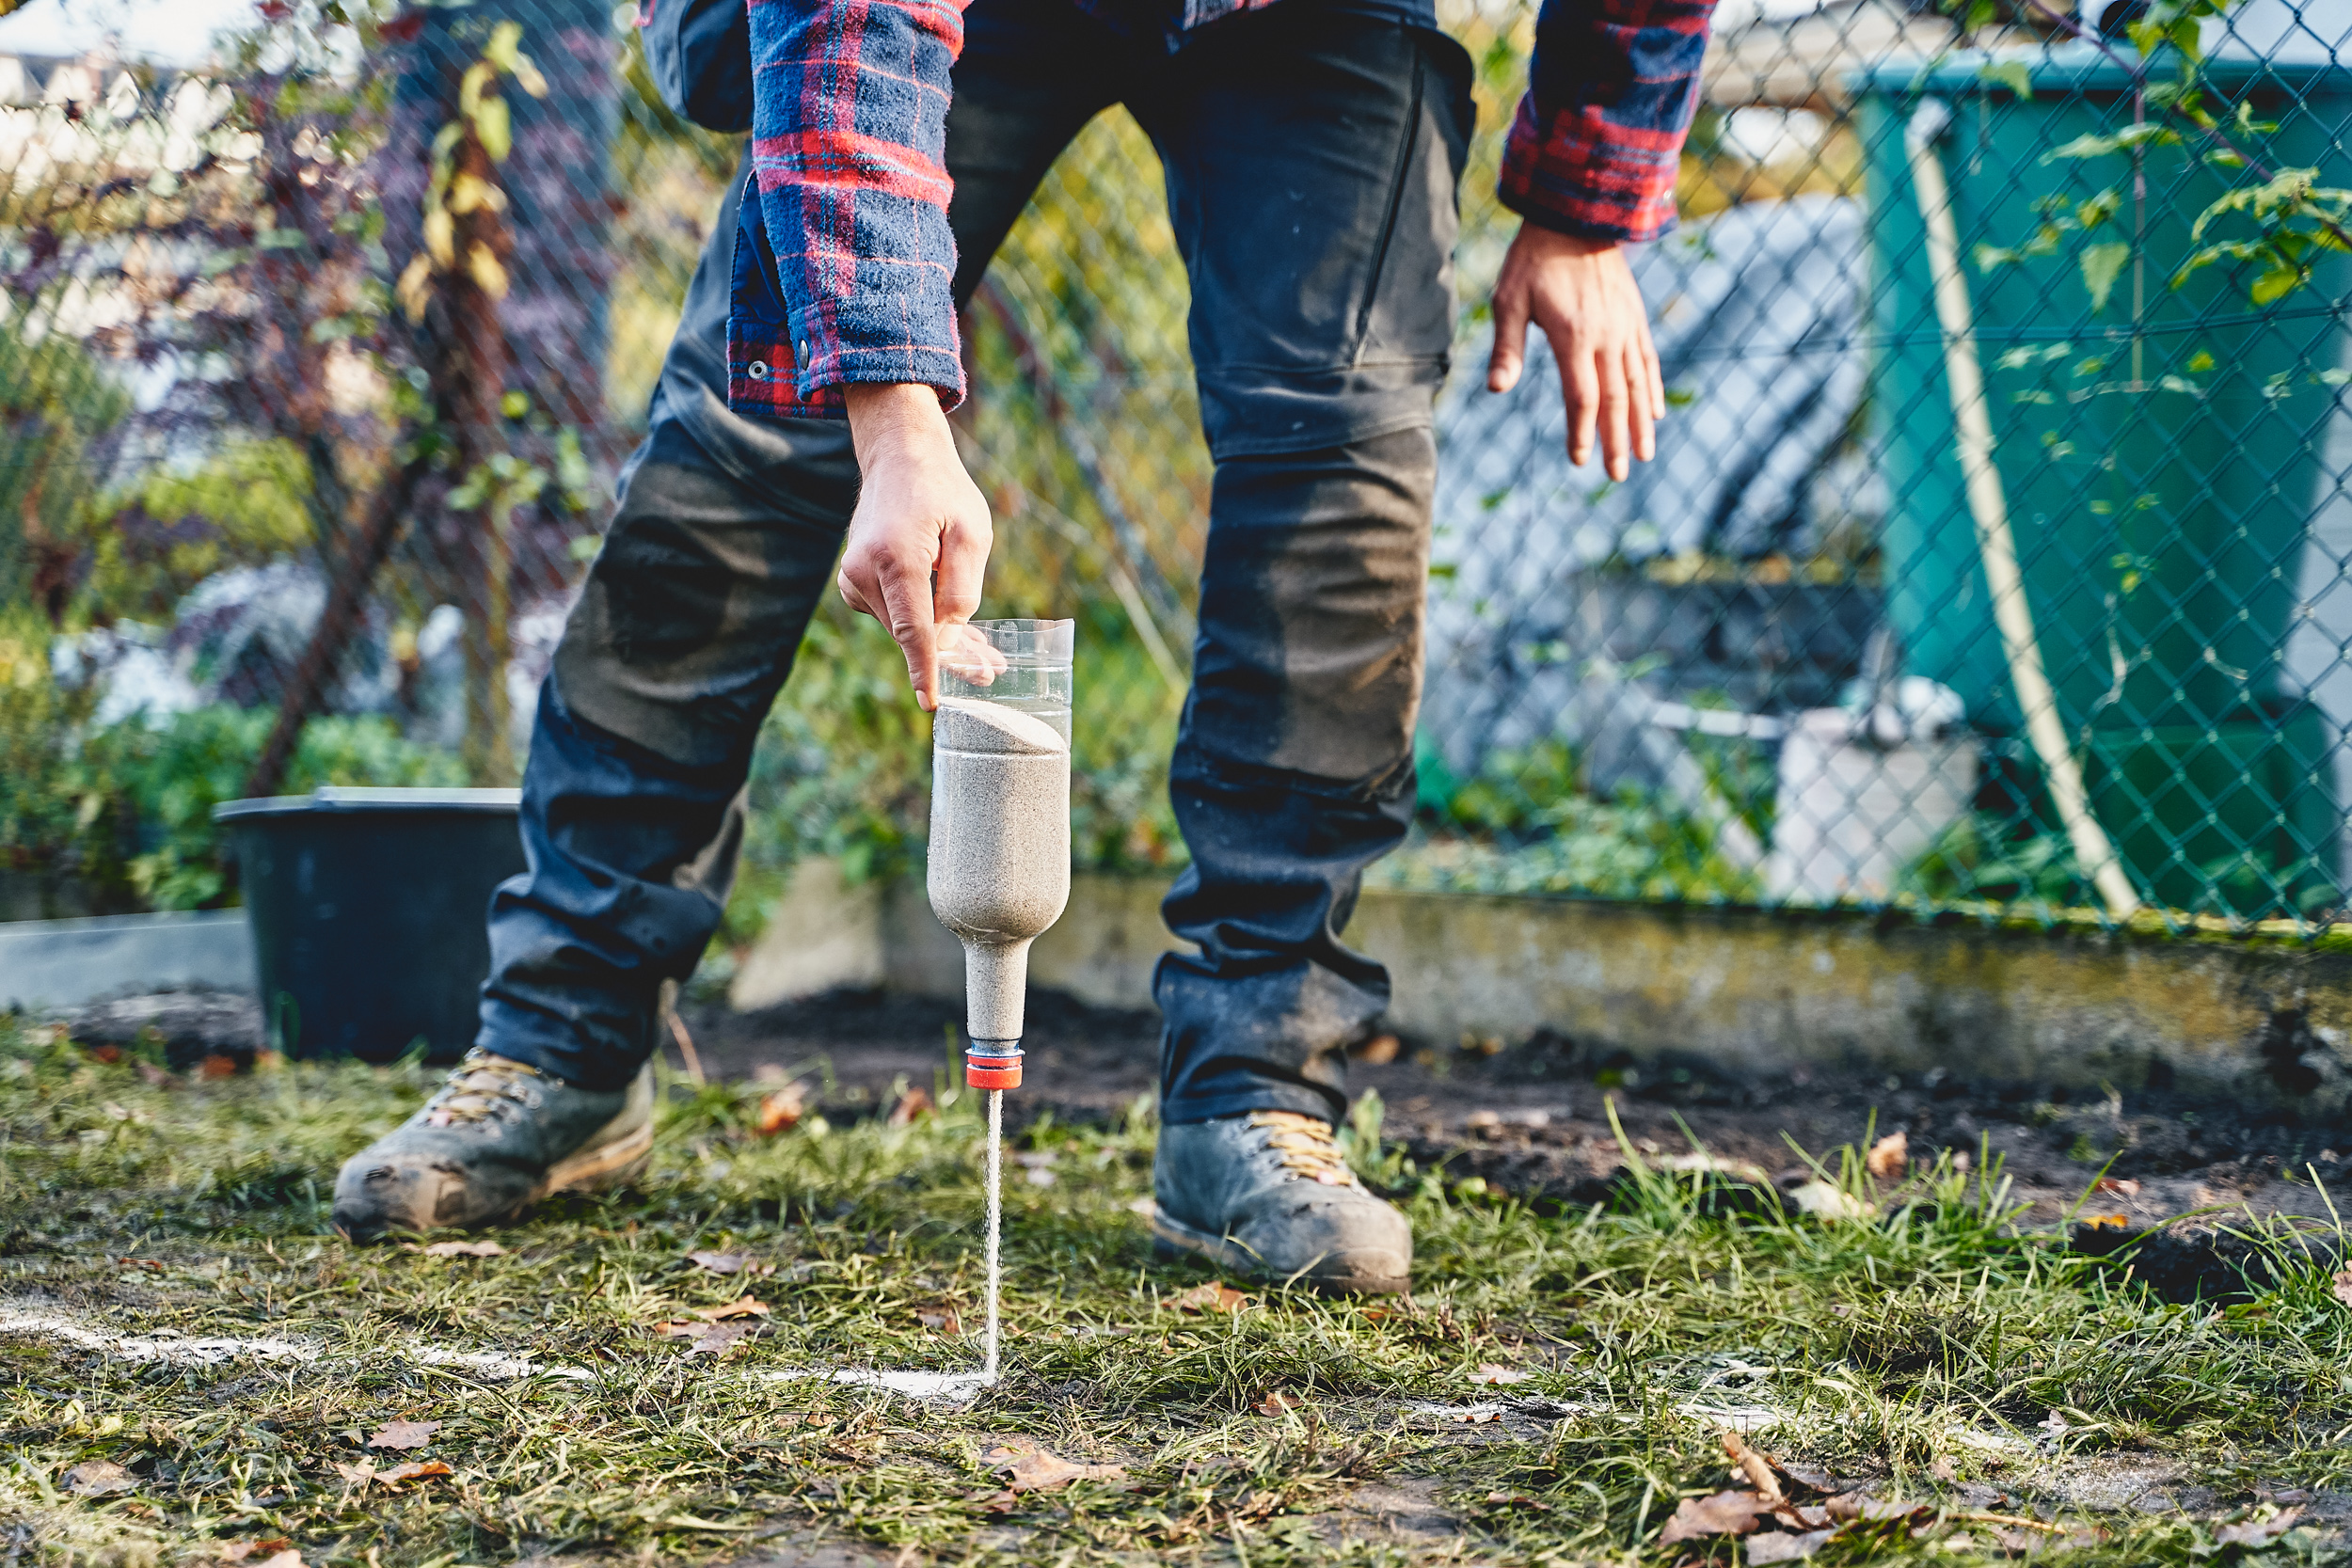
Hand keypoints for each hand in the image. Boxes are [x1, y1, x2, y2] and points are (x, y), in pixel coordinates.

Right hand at [837, 383, 993, 710]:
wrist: (899, 459)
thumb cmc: (942, 492)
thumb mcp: (971, 535)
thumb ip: (961, 592)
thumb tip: (946, 642)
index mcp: (896, 558)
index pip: (913, 629)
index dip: (927, 670)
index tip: (931, 702)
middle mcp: (864, 571)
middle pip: (911, 634)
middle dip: (952, 656)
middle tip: (994, 671)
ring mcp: (853, 578)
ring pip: (904, 628)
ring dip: (941, 641)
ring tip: (984, 650)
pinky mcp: (854, 582)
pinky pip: (894, 615)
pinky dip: (922, 623)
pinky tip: (952, 626)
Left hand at [1487, 222, 1665, 482]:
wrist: (1578, 216)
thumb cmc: (1534, 259)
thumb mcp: (1509, 300)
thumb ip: (1506, 347)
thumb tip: (1496, 389)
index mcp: (1574, 337)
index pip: (1582, 397)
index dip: (1582, 432)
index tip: (1580, 460)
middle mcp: (1606, 337)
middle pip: (1614, 400)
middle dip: (1616, 440)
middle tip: (1617, 475)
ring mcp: (1625, 328)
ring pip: (1637, 385)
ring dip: (1640, 423)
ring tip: (1643, 455)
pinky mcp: (1634, 318)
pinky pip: (1648, 361)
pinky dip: (1652, 389)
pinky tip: (1654, 413)